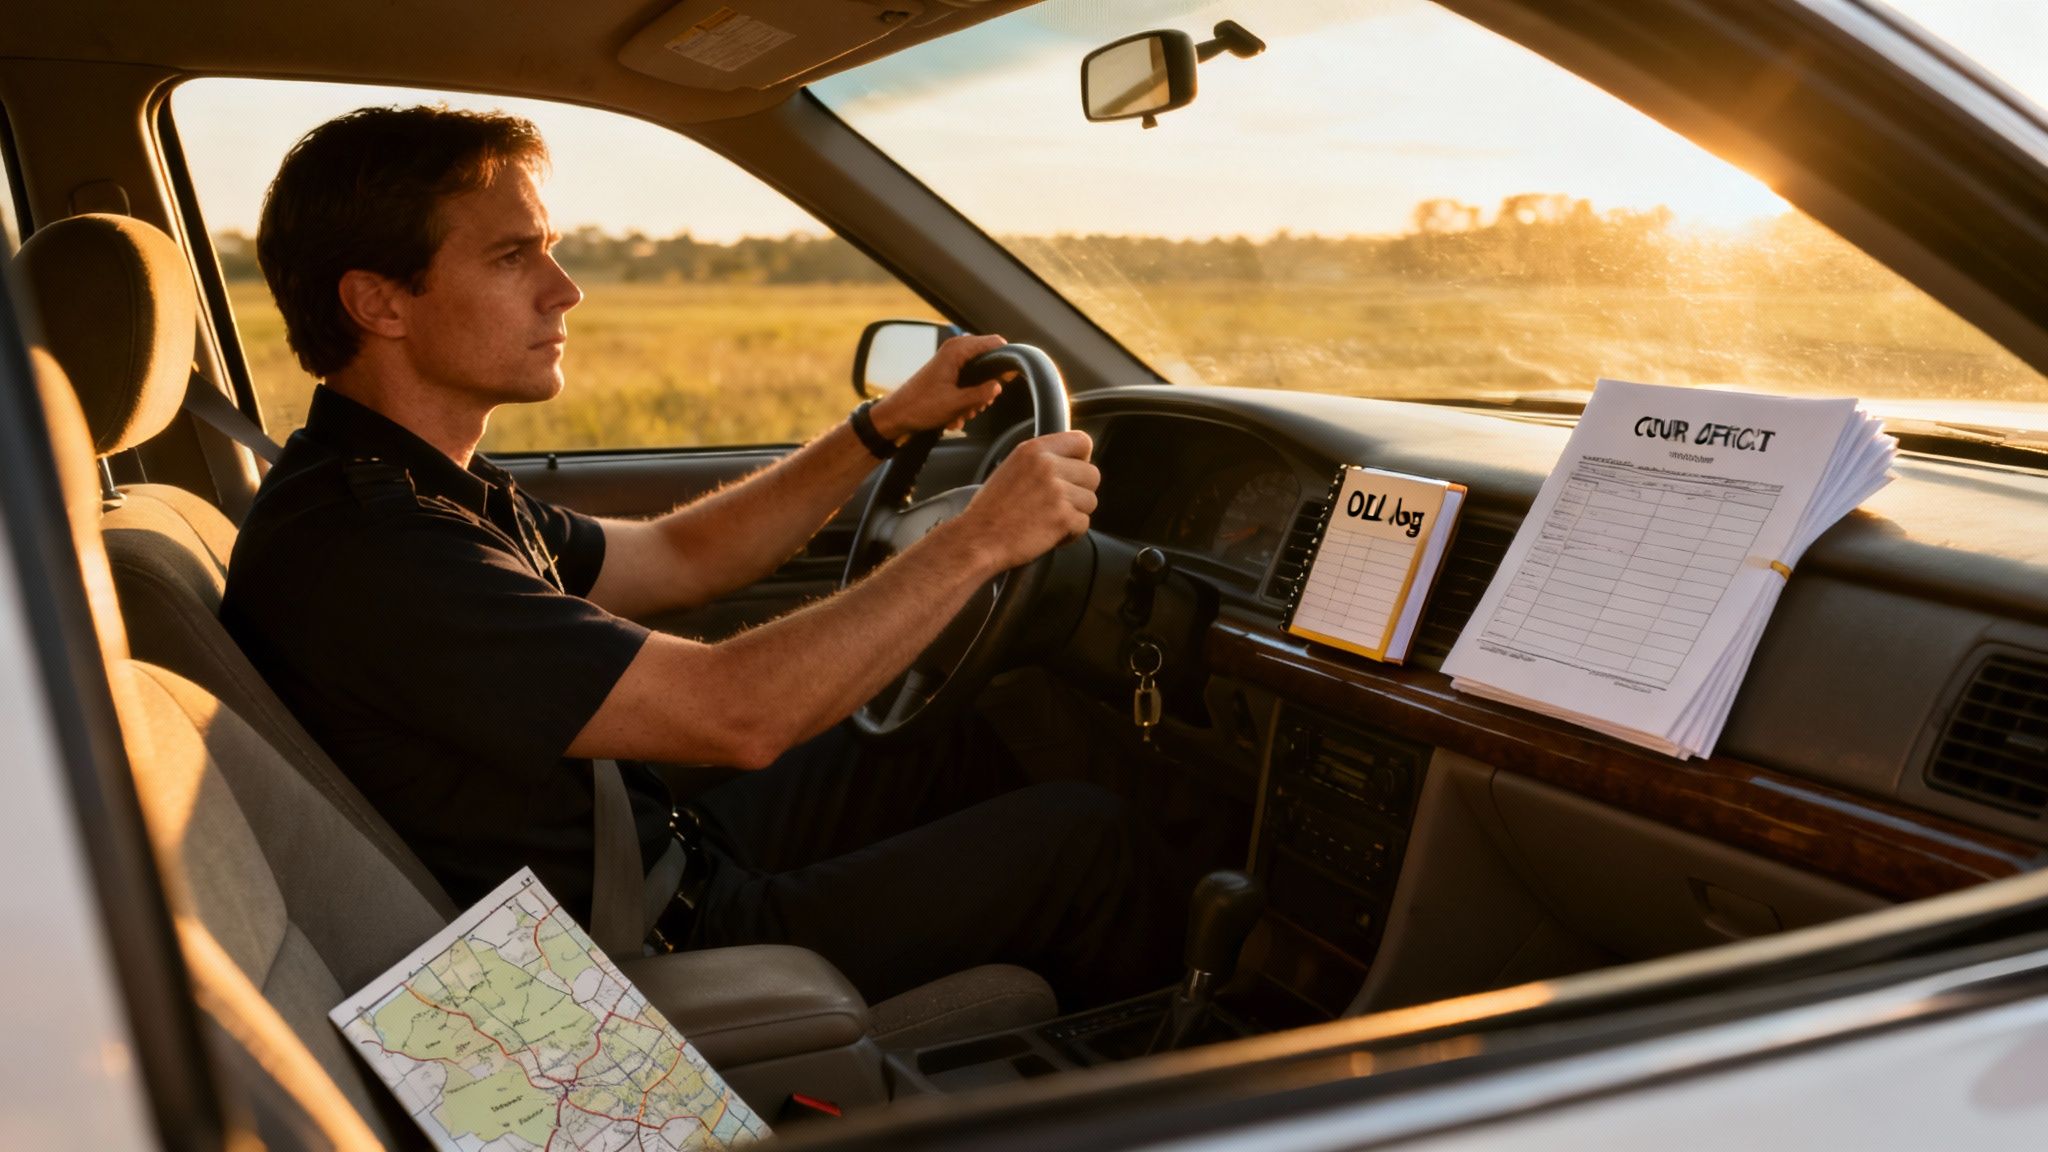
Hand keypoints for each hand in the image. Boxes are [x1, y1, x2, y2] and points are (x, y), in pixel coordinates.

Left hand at [869, 333, 1012, 438]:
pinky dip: (965, 400)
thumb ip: (982, 393)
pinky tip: (956, 414)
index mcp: (957, 350)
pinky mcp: (946, 374)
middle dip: (988, 386)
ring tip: (964, 411)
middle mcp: (954, 350)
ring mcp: (950, 362)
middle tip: (980, 403)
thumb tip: (999, 386)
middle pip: (988, 362)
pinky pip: (967, 384)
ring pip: (979, 376)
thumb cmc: (920, 407)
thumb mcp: (956, 403)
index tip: (1007, 380)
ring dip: (975, 397)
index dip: (1005, 361)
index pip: (995, 343)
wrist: (896, 416)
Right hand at [959, 431, 1098, 570]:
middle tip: (1059, 504)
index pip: (1082, 441)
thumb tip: (1068, 463)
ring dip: (1075, 514)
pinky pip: (1084, 524)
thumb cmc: (990, 510)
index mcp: (1034, 450)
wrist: (978, 539)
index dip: (1082, 459)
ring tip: (1050, 520)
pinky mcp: (1063, 517)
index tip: (1074, 473)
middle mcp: (1047, 466)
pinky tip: (1049, 534)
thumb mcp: (1012, 468)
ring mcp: (1057, 492)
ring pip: (1090, 501)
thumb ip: (1041, 461)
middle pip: (1092, 474)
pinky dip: (1070, 534)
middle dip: (1080, 492)